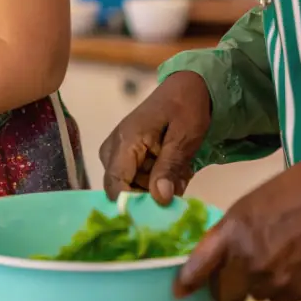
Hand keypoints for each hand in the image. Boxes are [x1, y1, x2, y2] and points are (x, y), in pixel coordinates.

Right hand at [100, 72, 211, 202]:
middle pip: (122, 189)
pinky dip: (156, 178)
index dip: (132, 205)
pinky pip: (136, 177)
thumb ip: (170, 167)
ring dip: (157, 186)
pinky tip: (174, 168)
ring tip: (181, 173)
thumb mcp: (185, 137)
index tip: (158, 215)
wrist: (186, 86)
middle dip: (151, 195)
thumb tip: (159, 199)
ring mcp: (118, 150)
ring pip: (131, 186)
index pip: (116, 184)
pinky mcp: (126, 153)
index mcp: (126, 141)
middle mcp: (114, 147)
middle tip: (179, 185)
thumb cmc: (186, 107)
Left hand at [175, 156, 300, 300]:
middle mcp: (250, 262)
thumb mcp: (250, 202)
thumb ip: (231, 233)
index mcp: (233, 233)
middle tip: (242, 269)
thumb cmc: (296, 188)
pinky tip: (300, 262)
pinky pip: (284, 299)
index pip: (198, 269)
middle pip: (227, 296)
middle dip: (230, 285)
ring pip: (258, 297)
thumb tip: (220, 255)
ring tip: (280, 256)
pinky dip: (287, 287)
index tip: (180, 291)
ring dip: (261, 284)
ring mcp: (278, 281)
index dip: (187, 283)